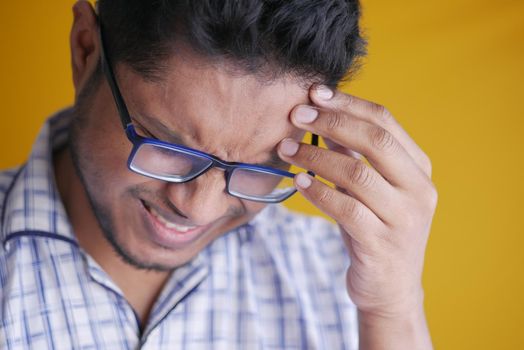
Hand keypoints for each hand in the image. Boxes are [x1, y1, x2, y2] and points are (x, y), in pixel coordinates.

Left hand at [278, 86, 437, 318]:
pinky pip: (345, 209)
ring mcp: (404, 218)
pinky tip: (298, 181)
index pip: (385, 122)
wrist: (389, 288)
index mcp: (419, 168)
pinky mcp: (381, 244)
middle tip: (295, 115)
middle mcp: (419, 190)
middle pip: (376, 140)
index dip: (348, 104)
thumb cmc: (375, 229)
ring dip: (316, 156)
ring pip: (357, 173)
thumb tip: (322, 115)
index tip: (315, 94)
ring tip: (286, 149)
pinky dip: (318, 191)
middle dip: (331, 122)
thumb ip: (353, 153)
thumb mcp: (368, 188)